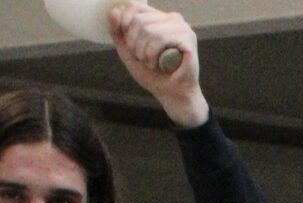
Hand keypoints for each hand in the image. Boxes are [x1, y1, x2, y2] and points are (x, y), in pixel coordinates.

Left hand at [110, 3, 204, 123]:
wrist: (171, 95)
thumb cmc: (153, 74)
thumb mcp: (128, 51)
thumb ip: (118, 31)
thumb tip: (114, 10)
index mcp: (159, 18)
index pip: (134, 6)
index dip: (124, 24)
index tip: (129, 44)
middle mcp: (172, 18)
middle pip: (139, 20)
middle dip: (134, 44)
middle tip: (142, 58)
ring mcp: (182, 27)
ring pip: (149, 29)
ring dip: (144, 52)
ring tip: (150, 63)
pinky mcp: (188, 38)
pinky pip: (161, 38)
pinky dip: (154, 54)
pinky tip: (158, 64)